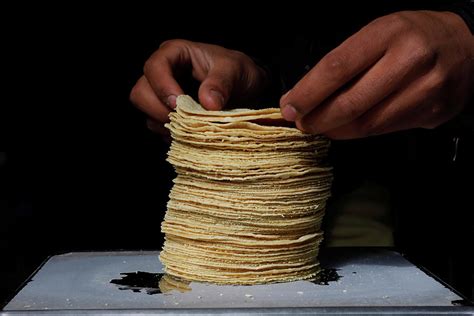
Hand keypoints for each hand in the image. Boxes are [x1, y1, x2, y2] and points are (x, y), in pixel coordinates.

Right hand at [130, 39, 267, 136]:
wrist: (246, 91)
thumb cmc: (239, 73)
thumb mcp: (236, 70)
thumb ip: (222, 83)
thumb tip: (208, 103)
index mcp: (175, 54)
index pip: (155, 67)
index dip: (162, 87)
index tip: (179, 104)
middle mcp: (163, 73)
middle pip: (141, 93)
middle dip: (159, 110)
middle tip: (185, 122)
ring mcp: (162, 96)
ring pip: (146, 113)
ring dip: (167, 125)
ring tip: (192, 128)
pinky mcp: (166, 115)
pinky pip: (158, 128)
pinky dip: (172, 134)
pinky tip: (192, 133)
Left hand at [280, 11, 473, 138]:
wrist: (466, 45)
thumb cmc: (412, 37)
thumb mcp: (378, 32)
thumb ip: (344, 61)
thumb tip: (305, 94)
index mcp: (389, 33)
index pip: (337, 67)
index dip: (308, 93)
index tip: (289, 106)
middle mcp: (410, 60)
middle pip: (350, 103)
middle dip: (318, 119)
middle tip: (302, 123)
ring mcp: (425, 90)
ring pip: (366, 124)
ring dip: (336, 130)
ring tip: (322, 126)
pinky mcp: (433, 113)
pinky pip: (385, 131)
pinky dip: (358, 133)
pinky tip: (348, 128)